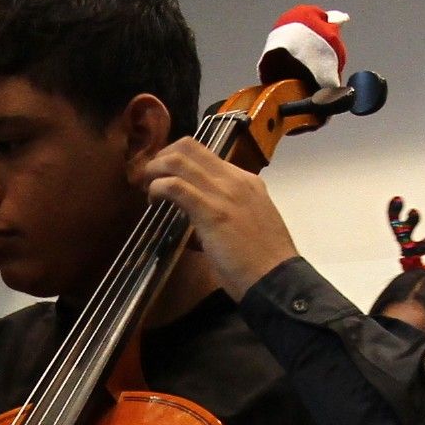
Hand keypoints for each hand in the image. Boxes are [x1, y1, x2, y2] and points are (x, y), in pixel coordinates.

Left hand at [130, 139, 299, 295]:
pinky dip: (157, 189)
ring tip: (148, 189)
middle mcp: (235, 179)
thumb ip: (224, 212)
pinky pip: (174, 186)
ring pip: (178, 160)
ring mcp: (224, 192)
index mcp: (246, 181)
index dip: (178, 160)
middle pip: (188, 146)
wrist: (276, 278)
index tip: (164, 176)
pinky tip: (153, 202)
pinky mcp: (211, 211)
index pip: (205, 154)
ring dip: (154, 171)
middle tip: (150, 179)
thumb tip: (195, 217)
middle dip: (161, 157)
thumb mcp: (247, 223)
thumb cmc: (261, 261)